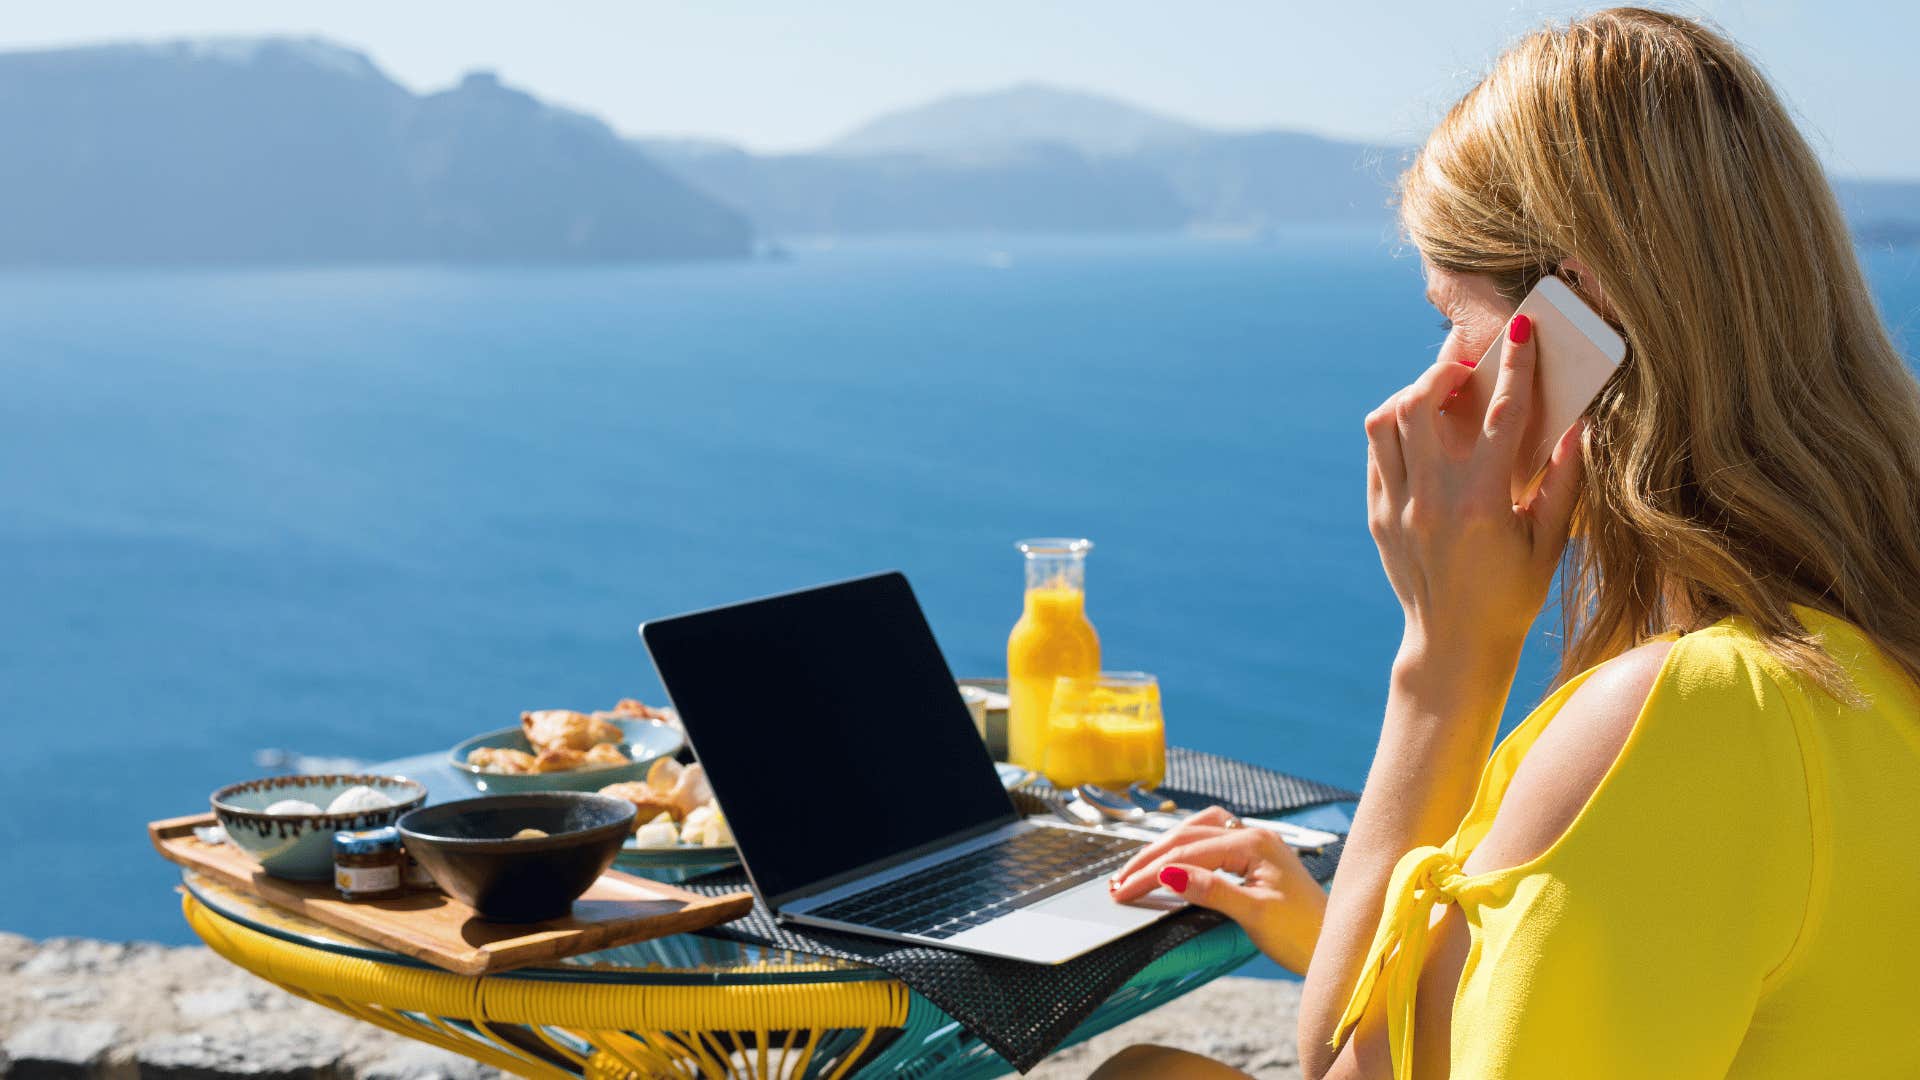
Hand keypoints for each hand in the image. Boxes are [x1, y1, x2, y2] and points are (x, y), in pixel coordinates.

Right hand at [1108, 807, 1326, 972]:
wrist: (1338, 946)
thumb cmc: (1304, 935)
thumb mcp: (1255, 915)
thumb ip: (1211, 890)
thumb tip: (1169, 874)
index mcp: (1253, 844)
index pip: (1188, 853)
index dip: (1150, 872)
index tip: (1122, 891)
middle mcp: (1254, 835)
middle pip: (1188, 836)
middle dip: (1150, 858)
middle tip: (1118, 883)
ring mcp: (1255, 844)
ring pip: (1198, 832)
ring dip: (1166, 847)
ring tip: (1138, 868)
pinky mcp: (1255, 858)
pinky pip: (1211, 841)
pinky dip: (1186, 848)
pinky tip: (1174, 860)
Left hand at [1364, 313, 1584, 661]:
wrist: (1454, 644)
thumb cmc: (1513, 595)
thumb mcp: (1550, 542)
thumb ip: (1564, 482)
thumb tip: (1579, 425)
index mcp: (1482, 502)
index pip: (1501, 414)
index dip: (1515, 364)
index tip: (1521, 327)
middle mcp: (1432, 498)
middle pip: (1422, 402)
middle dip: (1445, 368)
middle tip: (1468, 363)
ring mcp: (1397, 506)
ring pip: (1386, 421)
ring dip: (1412, 395)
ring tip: (1441, 394)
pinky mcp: (1378, 514)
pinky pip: (1377, 451)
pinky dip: (1397, 429)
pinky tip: (1422, 431)